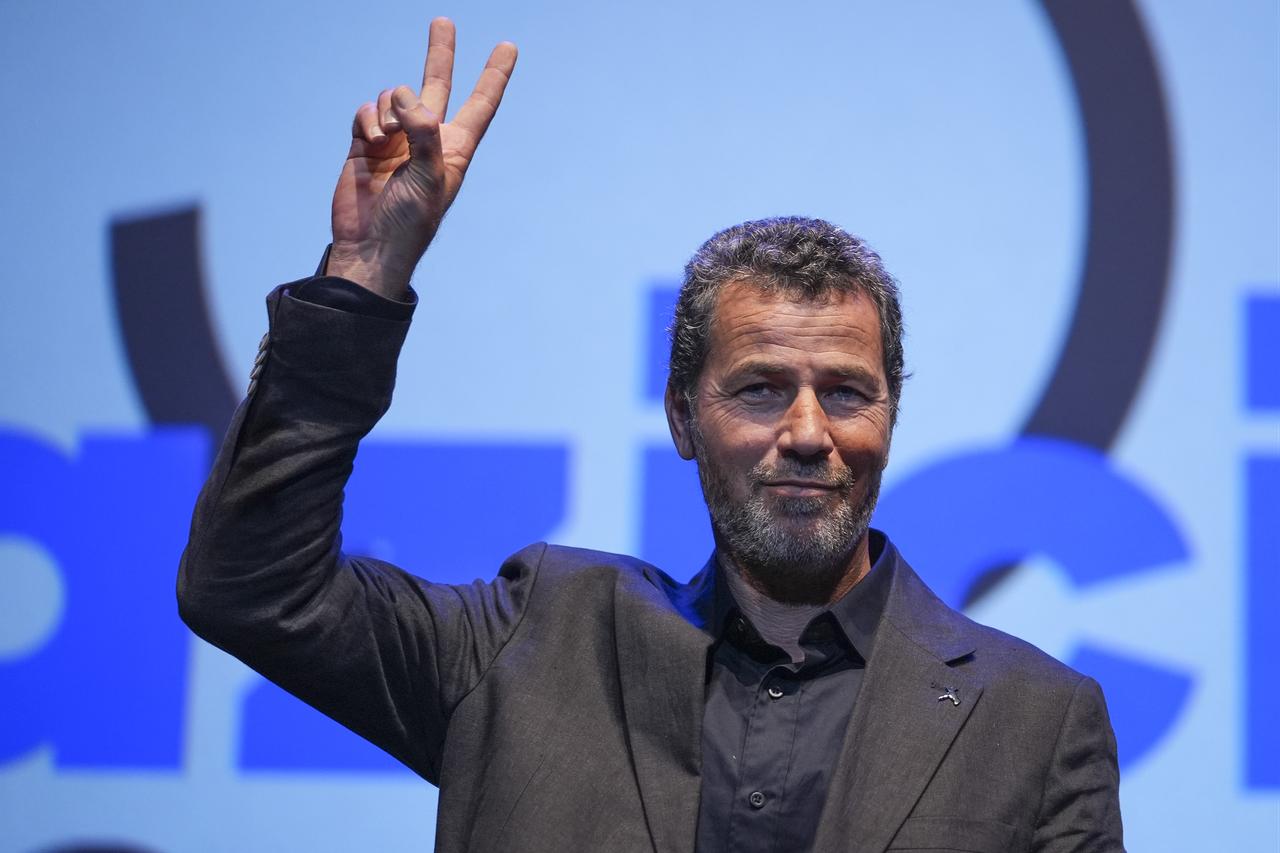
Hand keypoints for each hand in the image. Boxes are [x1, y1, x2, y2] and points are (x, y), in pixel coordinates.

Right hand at [328, 17, 516, 298]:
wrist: (369, 246)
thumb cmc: (410, 222)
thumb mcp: (430, 179)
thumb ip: (425, 133)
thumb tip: (408, 98)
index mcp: (455, 148)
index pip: (480, 104)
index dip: (494, 75)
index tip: (508, 47)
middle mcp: (427, 139)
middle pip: (436, 85)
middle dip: (439, 54)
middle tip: (443, 21)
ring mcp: (395, 140)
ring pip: (394, 97)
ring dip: (391, 108)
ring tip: (389, 139)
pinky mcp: (366, 143)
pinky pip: (368, 111)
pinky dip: (369, 119)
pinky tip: (371, 141)